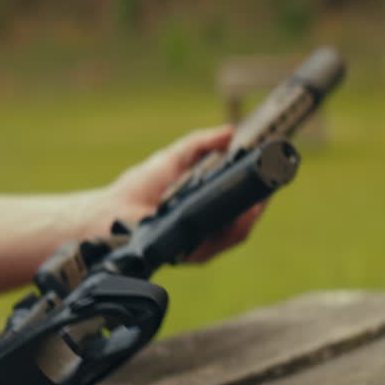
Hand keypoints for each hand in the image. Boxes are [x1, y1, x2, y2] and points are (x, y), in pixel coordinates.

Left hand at [96, 126, 265, 261]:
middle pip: (246, 214)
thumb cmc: (140, 186)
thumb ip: (200, 144)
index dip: (258, 183)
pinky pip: (224, 242)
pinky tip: (244, 213)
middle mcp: (209, 223)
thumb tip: (230, 131)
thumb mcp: (175, 158)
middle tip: (274, 177)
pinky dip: (238, 227)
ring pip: (240, 230)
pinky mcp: (196, 253)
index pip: (240, 195)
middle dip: (263, 196)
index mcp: (206, 201)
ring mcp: (204, 240)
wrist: (111, 213)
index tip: (270, 164)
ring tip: (263, 194)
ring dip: (255, 212)